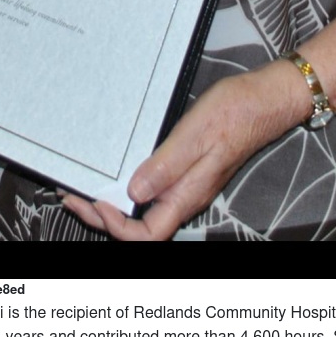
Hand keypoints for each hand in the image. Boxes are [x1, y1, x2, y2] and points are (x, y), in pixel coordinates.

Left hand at [60, 61, 306, 240]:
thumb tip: (134, 192)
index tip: (95, 201)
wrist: (263, 100)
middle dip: (101, 219)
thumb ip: (167, 166)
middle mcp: (185, 196)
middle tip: (71, 197)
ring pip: (143, 212)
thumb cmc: (235, 113)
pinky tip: (115, 174)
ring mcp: (186, 186)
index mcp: (188, 195)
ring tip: (82, 190)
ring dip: (111, 206)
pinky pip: (151, 192)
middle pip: (139, 229)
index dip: (116, 227)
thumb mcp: (196, 133)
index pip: (146, 236)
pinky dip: (126, 189)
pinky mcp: (186, 171)